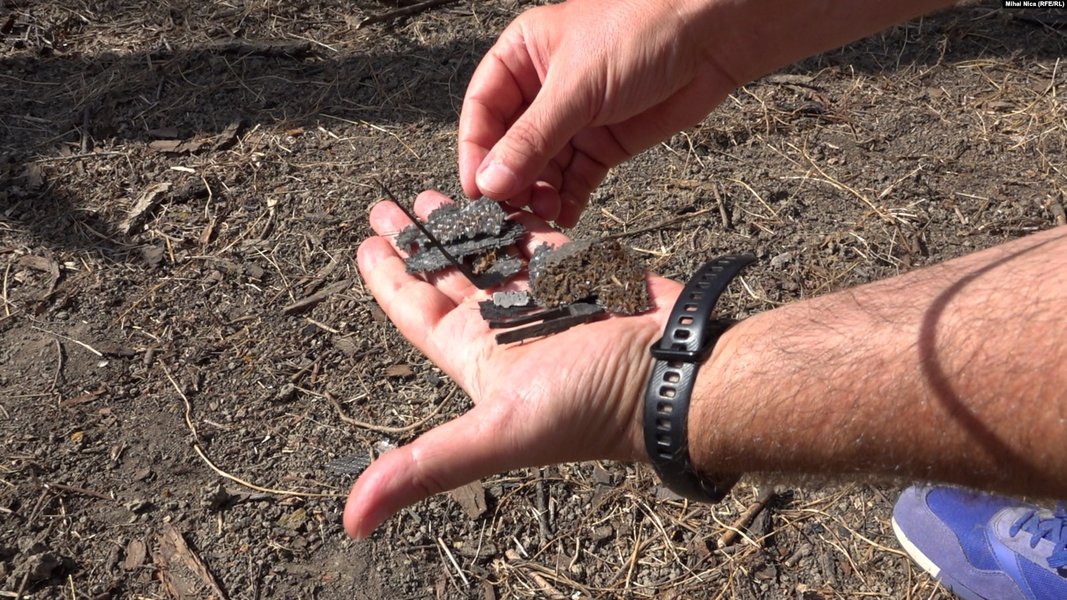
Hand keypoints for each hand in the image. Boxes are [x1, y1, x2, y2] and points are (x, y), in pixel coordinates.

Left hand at [343, 190, 683, 538]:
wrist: (672, 375)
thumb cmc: (590, 405)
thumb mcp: (500, 434)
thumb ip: (429, 466)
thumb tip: (354, 520)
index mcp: (477, 357)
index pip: (416, 312)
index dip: (387, 280)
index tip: (364, 244)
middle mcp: (504, 326)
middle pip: (446, 275)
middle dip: (415, 243)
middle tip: (385, 207)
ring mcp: (543, 296)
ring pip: (487, 251)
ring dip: (459, 224)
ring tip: (431, 193)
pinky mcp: (578, 271)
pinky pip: (534, 238)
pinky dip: (512, 217)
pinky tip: (494, 194)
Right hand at [458, 0, 736, 226]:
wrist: (711, 38)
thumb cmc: (642, 31)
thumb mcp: (576, 86)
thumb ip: (532, 139)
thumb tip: (491, 182)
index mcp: (521, 57)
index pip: (482, 111)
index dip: (476, 152)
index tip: (475, 191)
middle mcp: (542, 89)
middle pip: (509, 146)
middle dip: (510, 180)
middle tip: (511, 212)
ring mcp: (574, 118)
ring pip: (542, 167)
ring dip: (539, 194)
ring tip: (544, 214)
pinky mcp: (604, 142)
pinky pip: (576, 178)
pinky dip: (569, 199)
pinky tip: (565, 216)